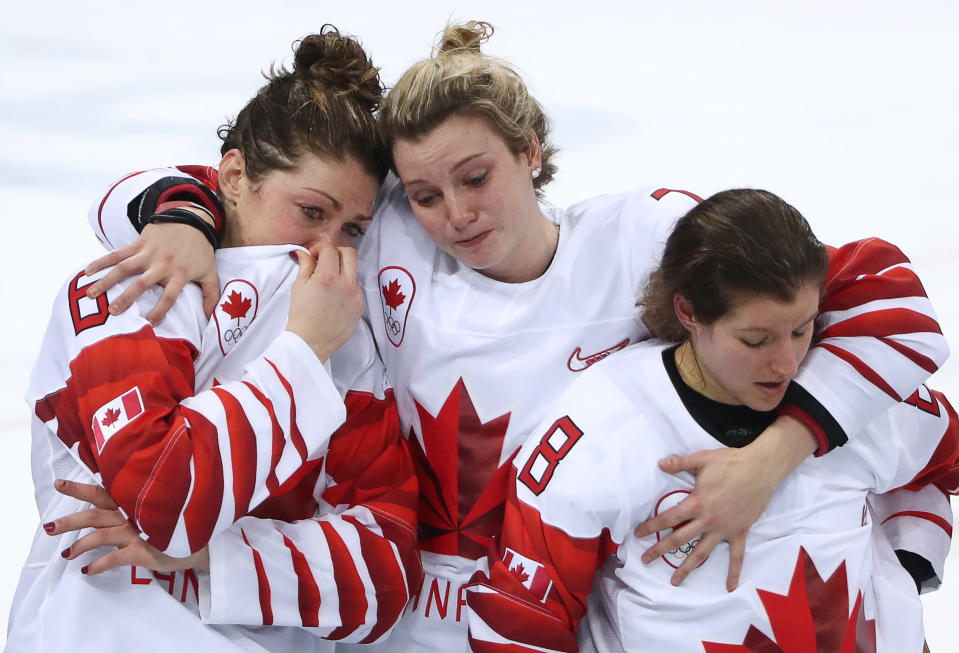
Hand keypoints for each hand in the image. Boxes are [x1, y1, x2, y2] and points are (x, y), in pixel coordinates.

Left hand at [47, 479, 208, 574]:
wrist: (201, 542)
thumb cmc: (174, 523)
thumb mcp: (153, 509)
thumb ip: (134, 505)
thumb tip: (111, 506)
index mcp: (132, 502)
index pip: (102, 491)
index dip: (80, 487)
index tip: (59, 483)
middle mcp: (131, 514)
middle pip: (94, 514)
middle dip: (69, 521)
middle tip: (48, 527)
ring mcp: (137, 531)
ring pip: (100, 536)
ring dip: (80, 546)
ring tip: (66, 555)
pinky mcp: (143, 551)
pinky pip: (114, 558)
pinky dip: (98, 565)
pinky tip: (88, 571)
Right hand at [84, 219, 218, 323]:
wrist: (191, 220)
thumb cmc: (200, 251)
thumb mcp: (211, 272)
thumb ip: (211, 295)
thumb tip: (209, 317)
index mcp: (179, 273)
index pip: (170, 296)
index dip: (160, 310)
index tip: (150, 323)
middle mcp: (162, 264)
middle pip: (143, 283)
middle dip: (127, 298)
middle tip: (113, 312)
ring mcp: (148, 253)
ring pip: (124, 268)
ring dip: (107, 280)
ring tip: (91, 294)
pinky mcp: (138, 244)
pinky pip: (117, 253)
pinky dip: (101, 261)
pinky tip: (87, 271)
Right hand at [286, 237, 362, 361]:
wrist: (310, 342)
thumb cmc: (301, 315)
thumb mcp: (298, 286)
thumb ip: (306, 265)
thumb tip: (305, 252)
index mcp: (328, 276)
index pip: (330, 248)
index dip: (320, 248)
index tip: (314, 255)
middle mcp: (346, 283)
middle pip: (350, 253)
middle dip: (337, 253)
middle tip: (326, 262)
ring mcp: (356, 295)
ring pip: (354, 271)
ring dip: (343, 271)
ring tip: (329, 283)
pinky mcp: (360, 306)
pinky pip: (356, 289)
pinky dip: (347, 287)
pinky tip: (335, 298)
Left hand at [634, 416, 815, 589]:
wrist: (761, 469)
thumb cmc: (730, 463)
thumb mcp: (701, 459)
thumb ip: (679, 463)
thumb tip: (659, 463)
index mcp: (696, 503)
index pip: (668, 519)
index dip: (651, 526)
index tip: (638, 534)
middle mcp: (707, 520)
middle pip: (679, 539)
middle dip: (660, 550)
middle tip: (645, 560)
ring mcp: (724, 529)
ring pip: (702, 553)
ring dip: (687, 568)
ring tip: (675, 581)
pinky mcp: (740, 532)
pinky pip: (737, 556)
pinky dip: (734, 572)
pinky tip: (730, 587)